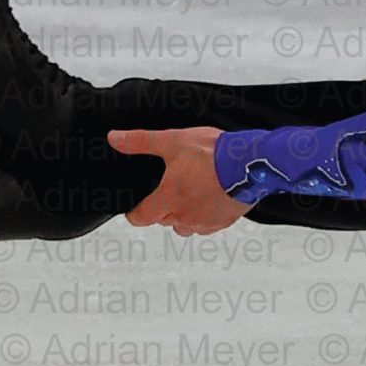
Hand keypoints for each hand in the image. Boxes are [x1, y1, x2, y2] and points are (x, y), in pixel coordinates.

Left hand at [107, 127, 246, 236]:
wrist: (250, 163)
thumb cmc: (214, 154)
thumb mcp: (172, 141)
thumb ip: (141, 141)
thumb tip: (115, 139)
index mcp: (168, 200)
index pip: (140, 219)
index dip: (135, 212)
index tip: (137, 207)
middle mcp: (184, 216)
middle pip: (163, 220)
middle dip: (163, 207)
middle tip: (171, 187)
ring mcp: (206, 222)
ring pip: (186, 226)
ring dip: (184, 214)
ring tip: (192, 192)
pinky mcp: (225, 222)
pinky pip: (208, 225)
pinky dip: (206, 214)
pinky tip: (212, 196)